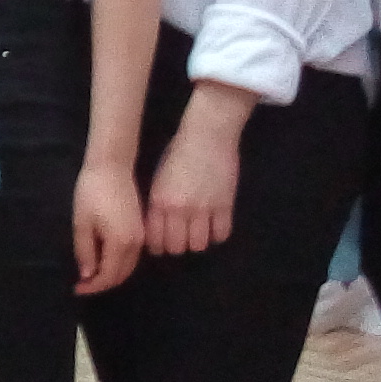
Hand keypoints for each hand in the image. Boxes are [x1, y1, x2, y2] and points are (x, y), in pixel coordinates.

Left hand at [72, 157, 143, 293]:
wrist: (112, 167)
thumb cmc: (91, 192)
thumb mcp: (82, 223)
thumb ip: (85, 252)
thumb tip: (88, 275)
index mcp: (120, 243)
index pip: (108, 276)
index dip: (93, 287)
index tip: (76, 289)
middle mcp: (136, 243)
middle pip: (122, 274)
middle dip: (102, 283)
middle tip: (82, 285)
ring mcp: (141, 236)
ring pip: (129, 266)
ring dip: (111, 274)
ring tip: (90, 275)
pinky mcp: (142, 228)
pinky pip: (132, 256)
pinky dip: (119, 264)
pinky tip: (103, 260)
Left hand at [143, 88, 251, 254]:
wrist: (208, 134)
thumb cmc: (179, 151)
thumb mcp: (159, 177)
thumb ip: (157, 203)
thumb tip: (157, 226)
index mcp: (159, 201)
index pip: (155, 239)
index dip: (157, 246)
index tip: (161, 245)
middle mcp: (179, 209)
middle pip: (177, 247)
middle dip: (177, 246)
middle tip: (181, 238)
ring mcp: (204, 209)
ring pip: (199, 245)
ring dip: (198, 241)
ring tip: (198, 232)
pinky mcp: (225, 205)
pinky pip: (221, 234)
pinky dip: (217, 234)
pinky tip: (214, 225)